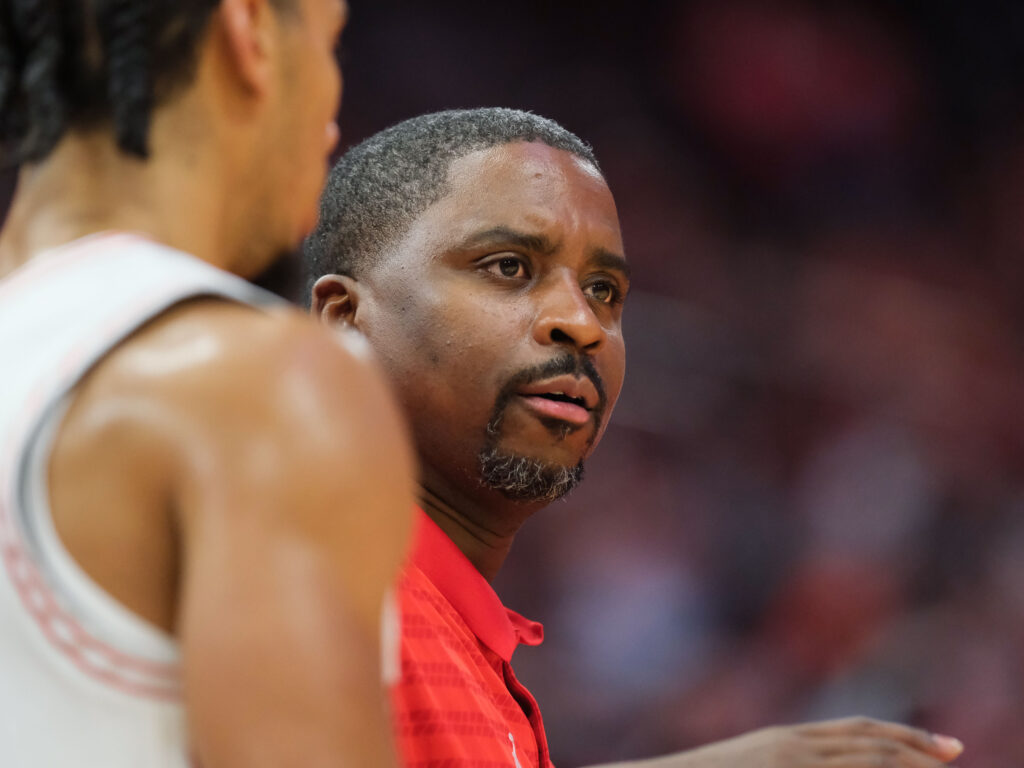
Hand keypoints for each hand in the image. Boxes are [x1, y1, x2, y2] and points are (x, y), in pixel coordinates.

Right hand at [599, 717, 963, 767]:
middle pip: (870, 741)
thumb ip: (788, 760)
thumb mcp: (754, 765)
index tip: (941, 746)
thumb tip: (825, 765)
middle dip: (917, 749)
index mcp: (785, 738)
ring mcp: (786, 761)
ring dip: (904, 764)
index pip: (858, 729)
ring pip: (864, 759)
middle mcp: (791, 744)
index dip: (903, 735)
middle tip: (953, 756)